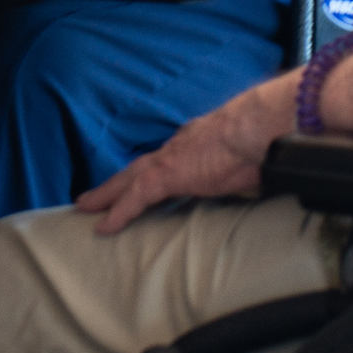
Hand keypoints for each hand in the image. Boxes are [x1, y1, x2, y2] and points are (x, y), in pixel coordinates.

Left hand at [75, 73, 296, 234]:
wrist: (260, 127)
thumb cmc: (265, 138)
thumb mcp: (253, 154)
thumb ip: (246, 167)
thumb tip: (261, 178)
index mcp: (201, 139)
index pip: (171, 155)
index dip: (155, 168)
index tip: (145, 178)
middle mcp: (181, 144)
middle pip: (142, 164)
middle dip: (119, 180)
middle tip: (97, 193)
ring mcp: (172, 158)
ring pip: (130, 178)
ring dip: (108, 192)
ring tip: (87, 206)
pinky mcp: (167, 174)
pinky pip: (135, 196)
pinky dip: (119, 211)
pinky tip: (104, 226)